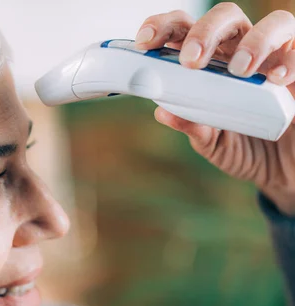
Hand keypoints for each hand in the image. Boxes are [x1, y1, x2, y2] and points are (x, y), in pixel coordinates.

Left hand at [135, 3, 294, 215]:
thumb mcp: (212, 143)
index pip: (183, 30)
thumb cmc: (242, 147)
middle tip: (191, 61)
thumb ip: (192, 126)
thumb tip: (163, 111)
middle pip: (224, 17)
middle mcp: (241, 51)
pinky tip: (277, 80)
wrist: (282, 170)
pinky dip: (289, 61)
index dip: (162, 27)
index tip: (144, 41)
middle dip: (204, 32)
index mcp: (208, 63)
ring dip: (254, 41)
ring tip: (241, 70)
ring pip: (274, 23)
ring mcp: (275, 58)